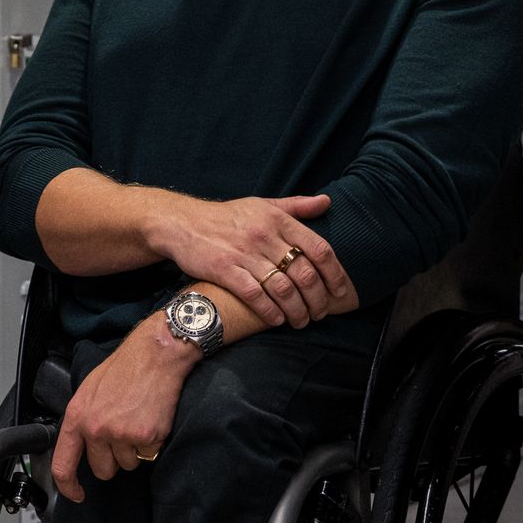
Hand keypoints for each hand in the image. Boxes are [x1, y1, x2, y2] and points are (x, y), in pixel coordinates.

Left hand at [51, 317, 197, 501]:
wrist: (155, 355)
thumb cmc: (125, 368)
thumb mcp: (90, 390)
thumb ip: (84, 419)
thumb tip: (82, 444)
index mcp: (77, 416)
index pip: (63, 463)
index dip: (68, 486)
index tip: (77, 494)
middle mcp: (96, 428)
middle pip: (102, 470)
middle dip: (113, 459)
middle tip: (122, 433)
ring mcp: (120, 434)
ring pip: (128, 464)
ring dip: (134, 449)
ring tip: (137, 419)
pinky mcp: (145, 437)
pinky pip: (148, 454)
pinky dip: (152, 442)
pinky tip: (150, 419)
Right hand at [161, 193, 350, 329]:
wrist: (182, 223)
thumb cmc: (226, 216)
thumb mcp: (262, 204)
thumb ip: (296, 206)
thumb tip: (327, 201)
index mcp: (277, 219)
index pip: (319, 248)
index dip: (335, 274)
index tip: (340, 292)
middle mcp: (263, 235)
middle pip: (305, 274)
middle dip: (318, 300)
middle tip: (320, 313)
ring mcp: (244, 253)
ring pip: (283, 289)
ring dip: (297, 311)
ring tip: (301, 321)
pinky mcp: (225, 269)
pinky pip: (256, 296)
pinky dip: (271, 312)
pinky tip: (277, 320)